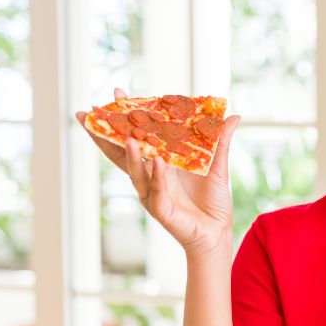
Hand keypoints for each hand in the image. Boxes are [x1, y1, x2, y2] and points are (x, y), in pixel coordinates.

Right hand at [76, 88, 240, 256]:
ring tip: (129, 137)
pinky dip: (156, 177)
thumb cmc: (213, 201)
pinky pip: (156, 191)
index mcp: (160, 162)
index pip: (138, 136)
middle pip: (122, 152)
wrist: (217, 232)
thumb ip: (220, 142)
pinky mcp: (160, 210)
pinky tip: (157, 162)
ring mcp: (151, 192)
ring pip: (135, 172)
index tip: (117, 93)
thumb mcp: (218, 167)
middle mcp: (150, 175)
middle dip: (106, 132)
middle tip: (92, 112)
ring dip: (130, 154)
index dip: (127, 118)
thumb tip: (233, 117)